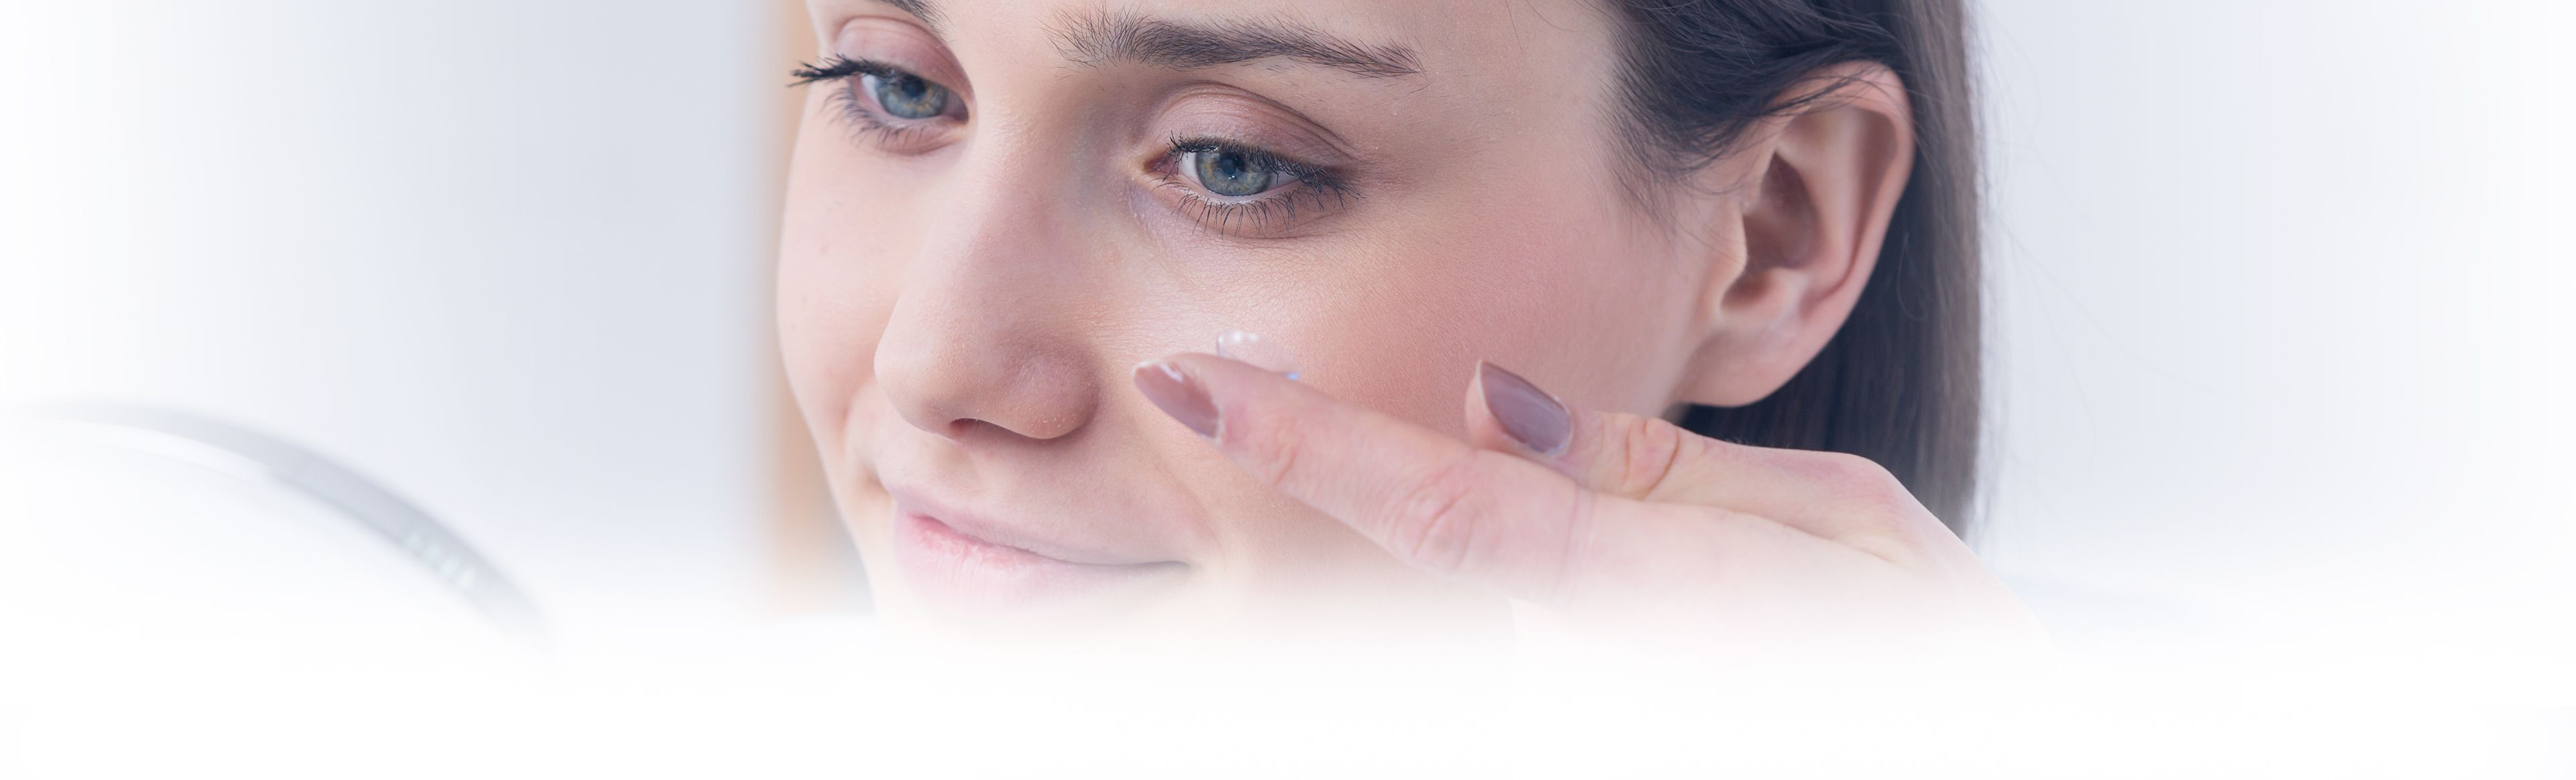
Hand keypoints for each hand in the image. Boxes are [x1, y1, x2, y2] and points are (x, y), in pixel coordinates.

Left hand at [1134, 354, 2044, 648]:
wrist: (1984, 747)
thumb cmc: (1940, 665)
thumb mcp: (1851, 522)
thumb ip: (1658, 469)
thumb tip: (1502, 407)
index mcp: (1655, 590)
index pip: (1446, 501)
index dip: (1311, 441)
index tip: (1199, 387)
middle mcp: (1597, 665)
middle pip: (1468, 552)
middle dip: (1473, 501)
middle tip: (1577, 517)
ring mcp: (1589, 703)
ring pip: (1520, 600)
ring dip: (1567, 576)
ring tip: (1723, 607)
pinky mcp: (1586, 722)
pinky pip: (1554, 643)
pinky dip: (1583, 615)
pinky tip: (1704, 637)